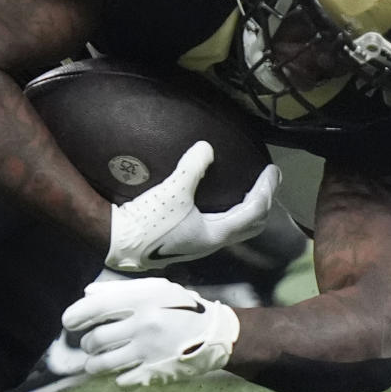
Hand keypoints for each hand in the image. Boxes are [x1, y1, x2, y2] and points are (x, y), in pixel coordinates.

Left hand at [63, 275, 239, 387]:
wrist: (213, 334)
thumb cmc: (180, 306)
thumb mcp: (155, 289)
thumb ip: (120, 291)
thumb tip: (87, 294)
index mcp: (143, 300)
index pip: (98, 307)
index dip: (77, 315)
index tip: (69, 321)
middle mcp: (144, 325)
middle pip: (97, 339)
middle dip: (88, 343)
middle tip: (91, 341)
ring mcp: (148, 352)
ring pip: (103, 364)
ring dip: (94, 363)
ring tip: (96, 359)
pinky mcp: (153, 373)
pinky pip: (121, 380)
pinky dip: (117, 375)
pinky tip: (124, 367)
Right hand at [106, 138, 279, 270]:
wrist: (117, 242)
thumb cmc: (147, 221)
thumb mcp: (172, 190)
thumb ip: (193, 167)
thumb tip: (207, 147)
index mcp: (215, 234)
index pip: (254, 212)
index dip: (267, 190)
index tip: (273, 171)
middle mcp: (211, 243)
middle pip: (250, 225)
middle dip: (263, 202)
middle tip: (268, 181)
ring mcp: (199, 244)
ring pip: (235, 228)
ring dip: (247, 208)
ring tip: (249, 188)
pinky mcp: (186, 241)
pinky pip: (220, 226)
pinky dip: (230, 211)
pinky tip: (218, 199)